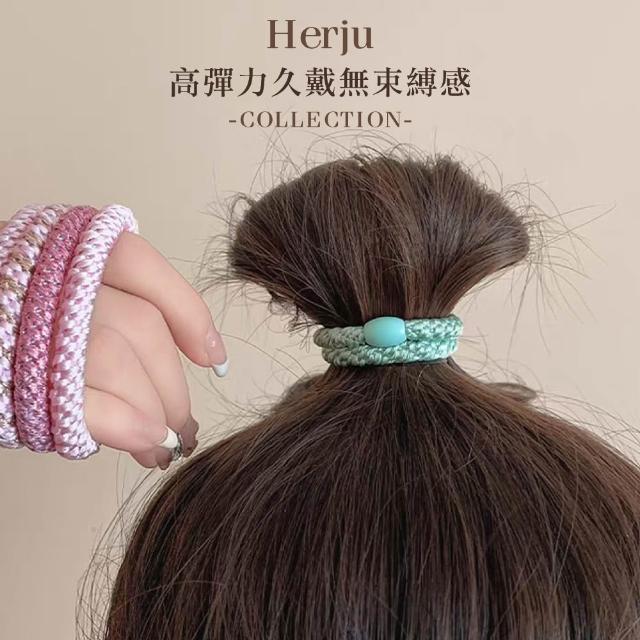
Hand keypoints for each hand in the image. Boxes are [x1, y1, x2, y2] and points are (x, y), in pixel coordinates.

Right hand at [1, 222, 227, 468]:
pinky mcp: (14, 374)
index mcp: (59, 247)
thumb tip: (176, 380)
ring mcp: (28, 319)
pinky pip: (87, 399)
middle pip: (141, 325)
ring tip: (164, 444)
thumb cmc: (5, 322)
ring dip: (155, 410)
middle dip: (172, 384)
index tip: (213, 359)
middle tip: (185, 425)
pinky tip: (144, 445)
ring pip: (121, 359)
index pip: (141, 267)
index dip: (188, 314)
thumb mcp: (51, 304)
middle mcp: (45, 274)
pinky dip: (125, 425)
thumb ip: (104, 320)